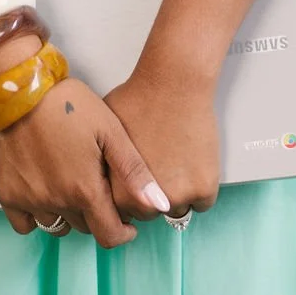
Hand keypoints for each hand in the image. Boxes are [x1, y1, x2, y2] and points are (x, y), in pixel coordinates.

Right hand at [0, 76, 171, 247]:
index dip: (123, 232)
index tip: (126, 222)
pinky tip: (45, 191)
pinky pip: (25, 224)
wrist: (22, 87)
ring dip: (69, 214)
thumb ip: (134, 171)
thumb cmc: (68, 103)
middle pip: (84, 228)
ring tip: (73, 185)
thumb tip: (158, 205)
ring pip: (57, 226)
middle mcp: (56, 202)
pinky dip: (37, 216)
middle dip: (97, 215)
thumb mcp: (109, 129)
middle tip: (98, 187)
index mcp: (85, 190)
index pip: (109, 235)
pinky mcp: (7, 193)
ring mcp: (30, 200)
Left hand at [104, 66, 219, 220]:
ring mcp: (178, 196)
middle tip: (156, 163)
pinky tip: (191, 159)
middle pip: (148, 213)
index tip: (134, 175)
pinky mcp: (203, 188)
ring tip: (174, 159)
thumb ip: (98, 166)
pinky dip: (200, 186)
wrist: (173, 82)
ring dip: (176, 192)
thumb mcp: (102, 133)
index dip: (128, 193)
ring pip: (176, 210)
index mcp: (119, 192)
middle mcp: (147, 202)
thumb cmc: (137, 100)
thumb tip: (92, 181)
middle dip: (150, 194)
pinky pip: (202, 202)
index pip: (122, 213)